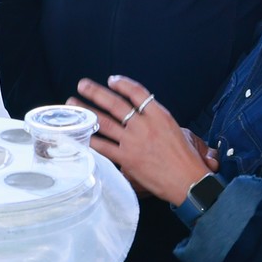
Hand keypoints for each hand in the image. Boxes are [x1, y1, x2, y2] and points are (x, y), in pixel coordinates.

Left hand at [75, 75, 213, 205]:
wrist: (188, 181)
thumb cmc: (186, 159)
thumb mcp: (178, 131)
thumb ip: (157, 122)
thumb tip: (142, 117)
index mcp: (159, 115)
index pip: (137, 92)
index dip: (122, 84)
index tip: (111, 80)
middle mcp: (144, 125)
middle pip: (116, 103)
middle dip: (96, 92)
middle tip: (82, 84)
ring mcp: (133, 142)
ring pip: (105, 122)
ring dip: (86, 112)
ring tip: (72, 103)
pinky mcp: (127, 159)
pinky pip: (103, 147)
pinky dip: (90, 140)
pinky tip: (80, 135)